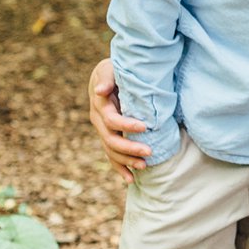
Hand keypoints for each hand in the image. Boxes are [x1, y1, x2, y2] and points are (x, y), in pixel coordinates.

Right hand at [88, 58, 150, 183]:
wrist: (110, 76)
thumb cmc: (115, 69)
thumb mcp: (110, 69)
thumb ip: (107, 78)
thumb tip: (100, 91)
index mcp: (100, 106)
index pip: (111, 120)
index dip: (126, 125)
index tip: (144, 127)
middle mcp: (99, 121)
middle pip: (111, 140)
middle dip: (130, 148)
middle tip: (150, 152)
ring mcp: (103, 131)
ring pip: (111, 151)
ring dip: (126, 161)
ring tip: (144, 167)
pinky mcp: (110, 137)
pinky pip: (112, 156)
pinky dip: (120, 168)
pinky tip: (131, 179)